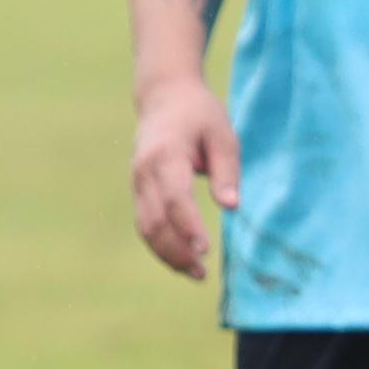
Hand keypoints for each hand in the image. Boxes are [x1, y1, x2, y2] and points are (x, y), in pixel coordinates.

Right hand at [130, 73, 239, 279]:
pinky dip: (160, 245)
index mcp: (166, 154)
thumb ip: (226, 170)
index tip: (205, 249)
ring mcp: (137, 181)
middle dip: (177, 250)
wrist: (164, 95)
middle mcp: (144, 171)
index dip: (188, 226)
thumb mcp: (223, 134)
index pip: (175, 198)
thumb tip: (231, 207)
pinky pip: (144, 222)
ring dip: (167, 254)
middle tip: (202, 273)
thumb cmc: (200, 114)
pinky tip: (181, 260)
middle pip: (155, 219)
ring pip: (145, 226)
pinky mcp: (138, 189)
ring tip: (195, 274)